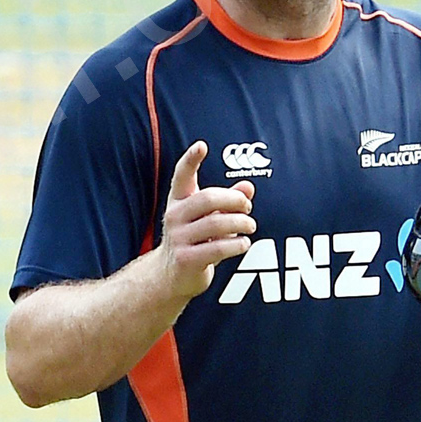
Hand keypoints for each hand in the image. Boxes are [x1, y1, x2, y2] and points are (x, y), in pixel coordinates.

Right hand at [158, 141, 256, 299]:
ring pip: (216, 223)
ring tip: (250, 226)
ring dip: (240, 223)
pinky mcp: (186, 259)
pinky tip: (243, 243)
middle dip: (234, 200)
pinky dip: (236, 244)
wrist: (170, 276)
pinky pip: (217, 248)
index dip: (191, 160)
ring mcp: (178, 238)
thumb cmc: (193, 240)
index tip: (201, 145)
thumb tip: (248, 187)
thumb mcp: (208, 217)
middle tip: (248, 207)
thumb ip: (228, 202)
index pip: (182, 176)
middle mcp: (174, 216)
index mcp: (178, 201)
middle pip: (208, 198)